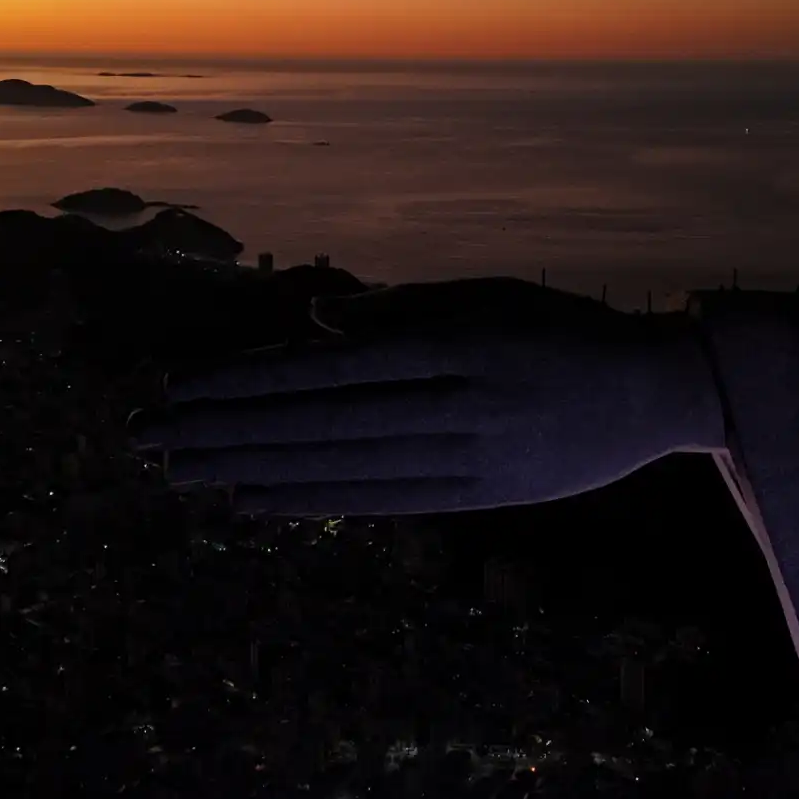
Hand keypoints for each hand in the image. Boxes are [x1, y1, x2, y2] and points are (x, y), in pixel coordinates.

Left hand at [129, 278, 726, 515]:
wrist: (651, 392)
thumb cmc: (557, 330)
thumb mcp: (482, 298)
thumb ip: (399, 311)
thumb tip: (313, 324)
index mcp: (444, 342)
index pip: (320, 370)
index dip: (243, 384)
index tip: (178, 391)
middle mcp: (446, 402)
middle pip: (313, 422)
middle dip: (222, 430)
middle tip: (147, 438)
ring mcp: (462, 455)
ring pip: (336, 465)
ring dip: (250, 468)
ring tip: (181, 471)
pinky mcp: (476, 495)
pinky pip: (377, 500)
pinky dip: (311, 500)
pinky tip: (253, 499)